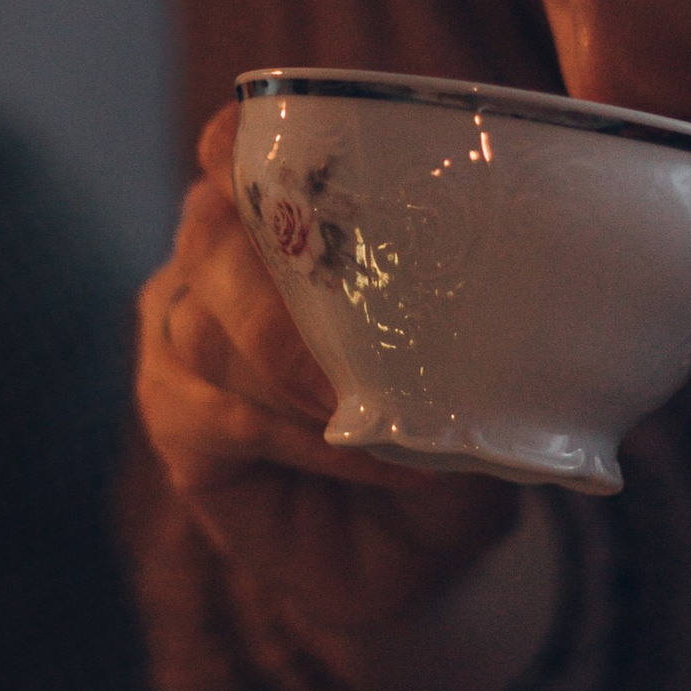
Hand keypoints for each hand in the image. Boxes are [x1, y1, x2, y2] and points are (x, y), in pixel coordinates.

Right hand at [137, 105, 525, 636]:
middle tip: (354, 362)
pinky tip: (354, 458)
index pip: (233, 150)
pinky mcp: (172, 417)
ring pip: (204, 330)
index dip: (236, 145)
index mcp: (282, 218)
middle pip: (209, 238)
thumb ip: (471, 308)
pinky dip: (293, 438)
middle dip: (276, 294)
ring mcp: (182, 337)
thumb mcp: (477, 359)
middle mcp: (217, 263)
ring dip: (296, 382)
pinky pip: (215, 412)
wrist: (421, 545)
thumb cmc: (448, 430)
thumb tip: (519, 275)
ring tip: (375, 424)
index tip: (259, 154)